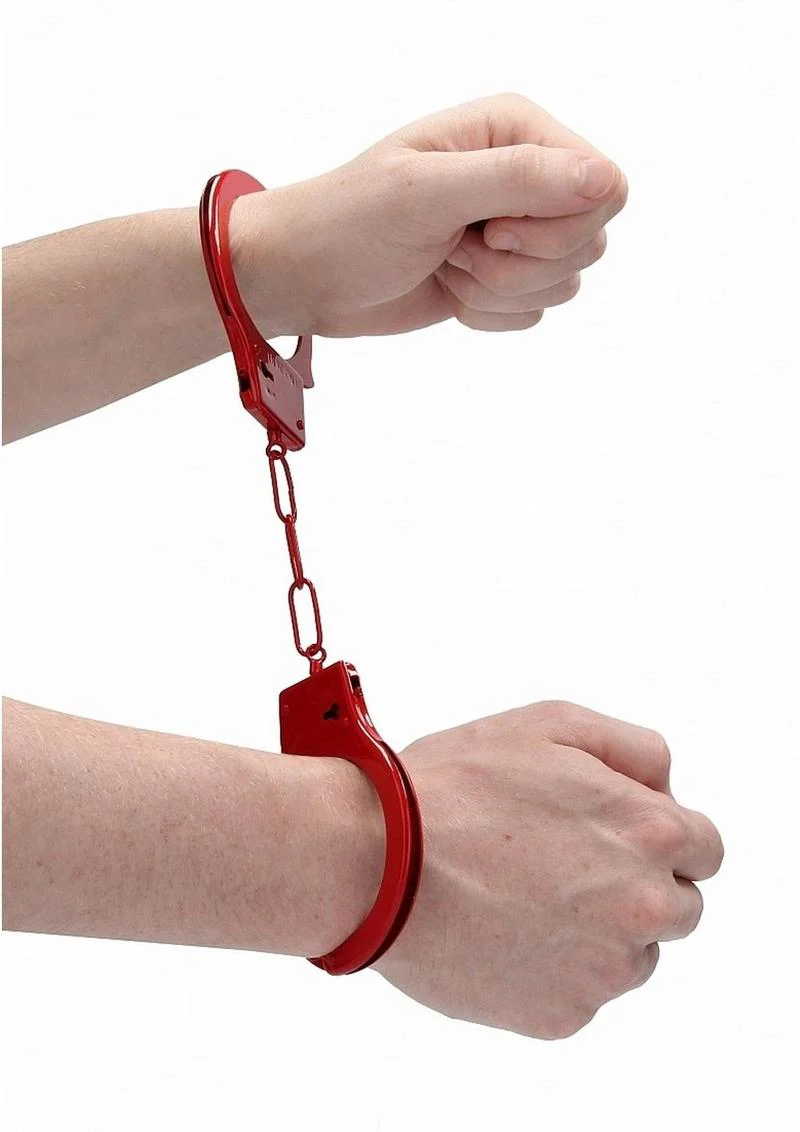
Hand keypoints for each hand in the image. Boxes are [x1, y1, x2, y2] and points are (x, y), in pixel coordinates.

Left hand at [231, 92, 626, 337]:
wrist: (308, 276)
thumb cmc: (350, 221)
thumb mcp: (428, 192)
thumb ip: (519, 179)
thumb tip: (606, 179)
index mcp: (516, 130)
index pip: (603, 184)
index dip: (558, 224)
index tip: (492, 229)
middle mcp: (526, 175)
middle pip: (590, 238)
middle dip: (521, 263)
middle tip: (457, 248)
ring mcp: (516, 228)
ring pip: (565, 280)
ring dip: (499, 290)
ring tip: (446, 264)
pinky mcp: (503, 276)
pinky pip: (535, 311)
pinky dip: (489, 313)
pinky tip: (448, 289)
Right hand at [375, 700, 722, 1038]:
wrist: (375, 859)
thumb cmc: (456, 783)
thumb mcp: (551, 723)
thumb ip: (633, 749)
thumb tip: (667, 788)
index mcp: (649, 831)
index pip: (704, 848)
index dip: (660, 834)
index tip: (616, 832)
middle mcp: (642, 906)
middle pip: (678, 907)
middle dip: (637, 884)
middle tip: (565, 862)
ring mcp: (602, 969)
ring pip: (631, 956)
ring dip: (598, 930)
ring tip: (523, 895)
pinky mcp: (560, 1015)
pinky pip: (579, 993)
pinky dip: (551, 968)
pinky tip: (501, 929)